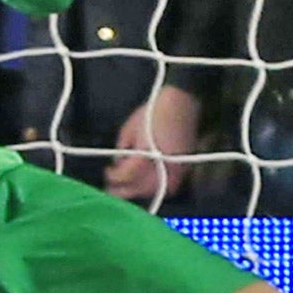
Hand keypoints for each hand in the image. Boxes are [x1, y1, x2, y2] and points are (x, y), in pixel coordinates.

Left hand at [106, 85, 201, 204]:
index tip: (108, 171)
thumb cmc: (154, 112)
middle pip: (141, 189)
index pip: (127, 175)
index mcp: (149, 154)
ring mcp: (177, 170)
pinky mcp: (185, 168)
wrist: (182, 102)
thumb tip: (118, 162)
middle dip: (124, 190)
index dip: (113, 176)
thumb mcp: (130, 127)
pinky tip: (146, 182)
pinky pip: (168, 186)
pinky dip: (155, 187)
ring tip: (128, 185)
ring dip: (140, 191)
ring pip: (155, 190)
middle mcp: (165, 166)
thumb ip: (122, 148)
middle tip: (112, 189)